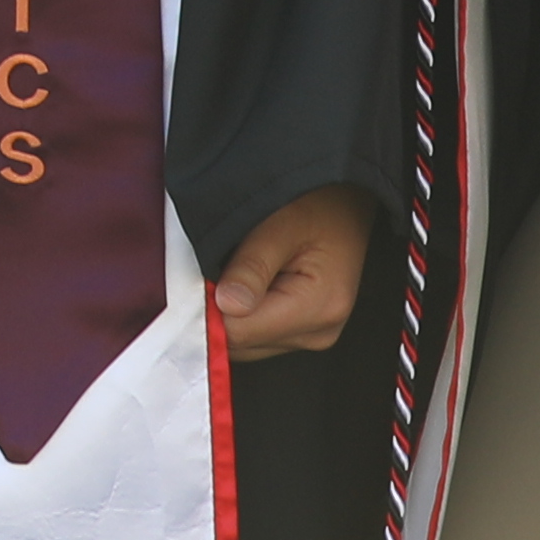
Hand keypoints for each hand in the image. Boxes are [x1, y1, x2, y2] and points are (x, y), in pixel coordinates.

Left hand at [212, 184, 374, 361]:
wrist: (346, 197)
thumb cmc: (320, 203)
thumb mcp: (281, 223)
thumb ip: (252, 266)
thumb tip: (226, 306)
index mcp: (319, 308)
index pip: (241, 332)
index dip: (208, 307)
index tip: (194, 277)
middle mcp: (319, 331)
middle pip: (241, 342)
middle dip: (217, 309)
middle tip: (215, 264)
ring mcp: (312, 334)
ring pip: (245, 341)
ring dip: (229, 310)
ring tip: (236, 267)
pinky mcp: (302, 330)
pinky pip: (256, 332)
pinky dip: (242, 310)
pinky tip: (246, 280)